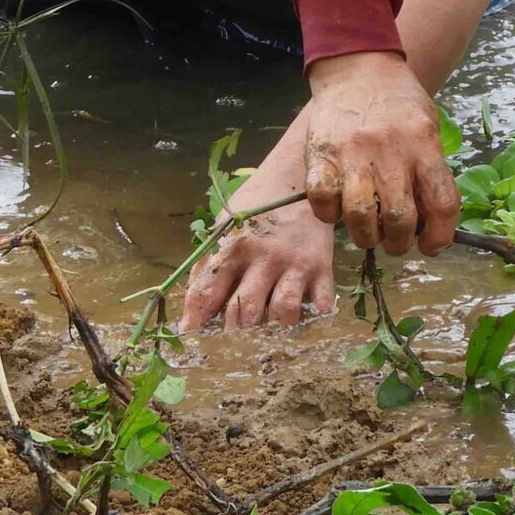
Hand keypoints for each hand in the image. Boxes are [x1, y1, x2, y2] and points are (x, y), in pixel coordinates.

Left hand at [179, 204, 339, 330]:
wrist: (297, 177)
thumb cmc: (255, 207)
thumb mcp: (224, 226)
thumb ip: (208, 265)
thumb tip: (192, 309)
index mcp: (233, 247)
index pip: (208, 290)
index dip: (197, 317)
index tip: (192, 336)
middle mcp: (264, 257)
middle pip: (245, 309)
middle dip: (236, 329)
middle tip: (232, 337)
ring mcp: (296, 264)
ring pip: (283, 313)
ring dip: (273, 327)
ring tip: (267, 326)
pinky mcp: (323, 268)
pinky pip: (320, 306)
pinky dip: (311, 319)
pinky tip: (301, 316)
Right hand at [301, 51, 457, 256]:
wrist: (358, 67)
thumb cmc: (398, 103)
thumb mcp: (427, 127)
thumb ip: (432, 169)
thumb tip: (431, 222)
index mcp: (423, 145)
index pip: (442, 203)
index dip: (441, 236)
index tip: (432, 245)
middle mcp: (390, 151)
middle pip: (399, 219)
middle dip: (400, 243)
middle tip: (396, 241)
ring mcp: (352, 154)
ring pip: (360, 217)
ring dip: (366, 236)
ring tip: (369, 232)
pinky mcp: (320, 155)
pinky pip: (322, 201)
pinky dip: (330, 215)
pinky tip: (338, 209)